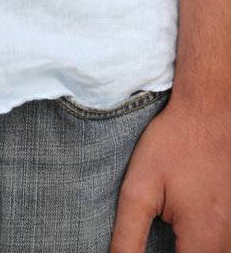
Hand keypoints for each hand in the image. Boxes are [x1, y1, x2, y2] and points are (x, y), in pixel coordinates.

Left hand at [111, 96, 230, 251]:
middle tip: (157, 238)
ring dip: (186, 249)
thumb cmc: (174, 145)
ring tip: (170, 230)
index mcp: (205, 242)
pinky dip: (201, 242)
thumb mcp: (139, 189)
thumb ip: (128, 238)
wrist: (210, 111)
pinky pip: (220, 244)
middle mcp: (229, 243)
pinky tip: (185, 229)